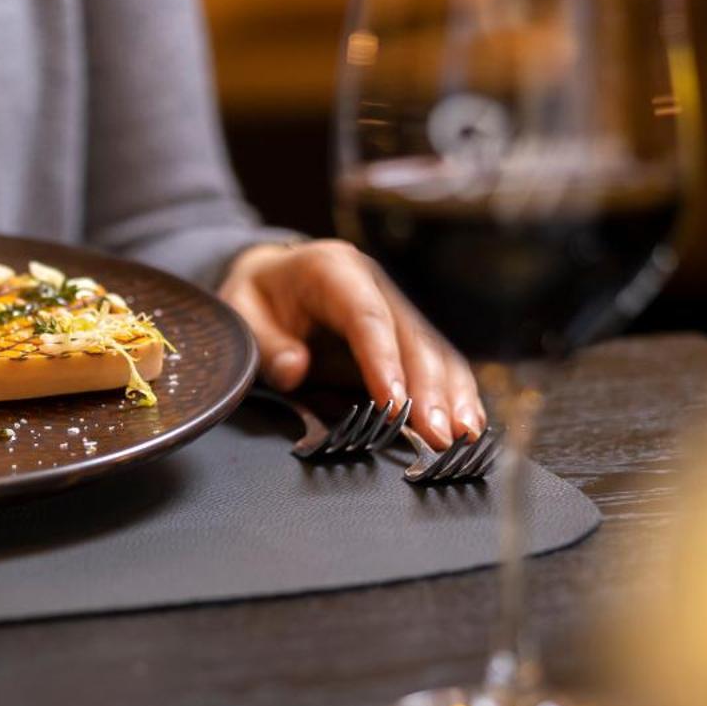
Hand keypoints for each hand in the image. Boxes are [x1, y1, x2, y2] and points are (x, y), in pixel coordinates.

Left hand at [219, 239, 483, 447]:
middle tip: (438, 435)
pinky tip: (466, 424)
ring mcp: (394, 308)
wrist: (271, 278)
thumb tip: (295, 371)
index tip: (395, 404)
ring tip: (461, 436)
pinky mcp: (402, 335)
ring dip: (451, 396)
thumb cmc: (255, 298)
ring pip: (433, 351)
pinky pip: (435, 364)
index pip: (367, 317)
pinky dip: (452, 394)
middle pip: (411, 337)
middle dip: (428, 390)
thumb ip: (265, 344)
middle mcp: (375, 285)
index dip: (384, 361)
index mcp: (334, 269)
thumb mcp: (240, 312)